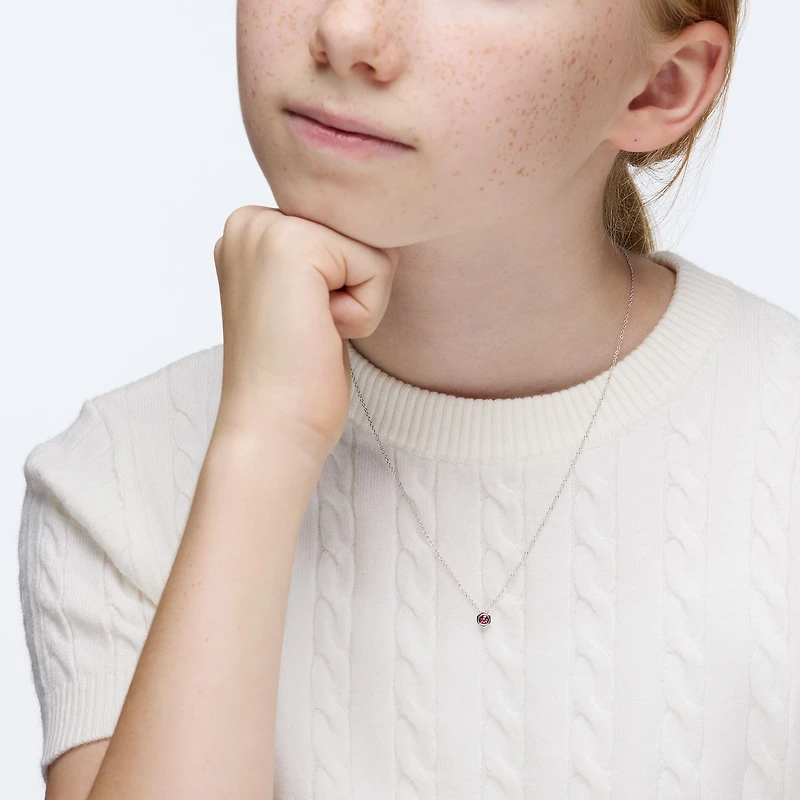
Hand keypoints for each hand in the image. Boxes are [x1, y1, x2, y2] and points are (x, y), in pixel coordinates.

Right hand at [212, 205, 399, 460]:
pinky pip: (377, 266)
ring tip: (314, 332)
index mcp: (253, 231)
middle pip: (362, 230)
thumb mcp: (309, 299)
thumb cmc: (297, 379)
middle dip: (356, 290)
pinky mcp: (293, 246)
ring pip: (373, 247)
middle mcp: (251, 221)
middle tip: (311, 331)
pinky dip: (365, 311)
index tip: (304, 324)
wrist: (272, 429)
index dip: (346, 287)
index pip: (347, 230)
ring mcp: (266, 228)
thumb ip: (328, 256)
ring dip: (361, 302)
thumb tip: (380, 230)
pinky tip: (322, 334)